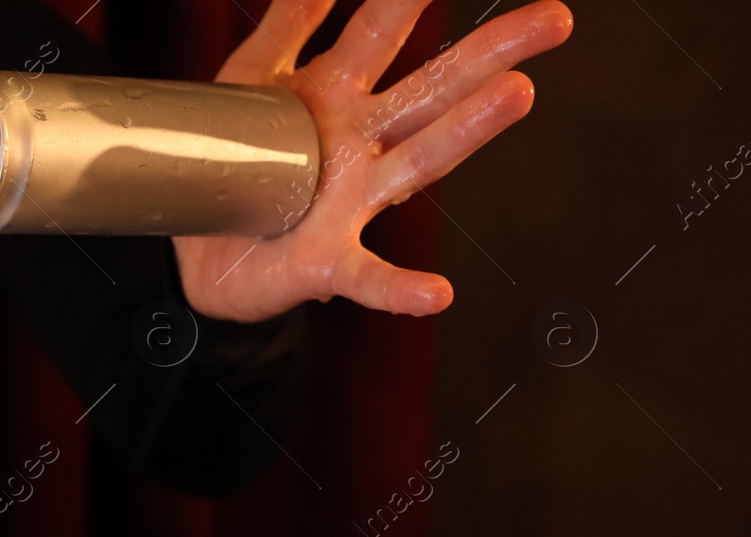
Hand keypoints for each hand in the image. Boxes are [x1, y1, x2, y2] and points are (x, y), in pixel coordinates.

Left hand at [174, 0, 572, 321]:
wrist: (197, 250)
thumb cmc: (235, 163)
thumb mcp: (251, 80)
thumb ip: (292, 24)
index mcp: (337, 94)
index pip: (384, 30)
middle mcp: (360, 143)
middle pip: (432, 90)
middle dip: (489, 54)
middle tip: (553, 19)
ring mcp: (351, 203)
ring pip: (418, 163)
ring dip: (465, 131)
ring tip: (515, 96)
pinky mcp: (327, 261)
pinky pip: (368, 277)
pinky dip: (401, 289)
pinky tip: (436, 294)